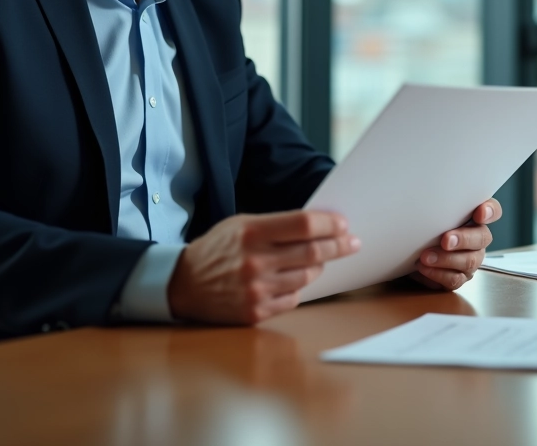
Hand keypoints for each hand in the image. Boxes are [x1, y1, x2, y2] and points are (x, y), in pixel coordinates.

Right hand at [167, 210, 360, 323]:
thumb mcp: (242, 225)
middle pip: (313, 253)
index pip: (304, 225)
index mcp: (251, 232)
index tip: (344, 224)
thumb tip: (320, 226)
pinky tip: (290, 280)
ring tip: (318, 260)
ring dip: (319, 267)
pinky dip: (297, 288)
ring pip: (307, 277)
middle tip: (352, 242)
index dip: (330, 224)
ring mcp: (256, 290)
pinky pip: (293, 299)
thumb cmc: (219, 249)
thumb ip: (277, 225)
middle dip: (339, 246)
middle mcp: (255, 261)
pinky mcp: (256, 312)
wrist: (184, 284)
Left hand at [412, 198, 501, 290]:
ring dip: (446, 259)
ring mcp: (471, 259)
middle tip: (446, 240)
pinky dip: (438, 274)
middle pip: (482, 238)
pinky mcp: (459, 277)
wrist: (409, 251)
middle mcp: (477, 238)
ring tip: (426, 256)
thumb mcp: (430, 212)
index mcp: (474, 217)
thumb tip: (427, 194)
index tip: (479, 213)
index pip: (493, 210)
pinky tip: (424, 268)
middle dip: (464, 239)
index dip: (490, 211)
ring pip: (469, 261)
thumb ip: (438, 204)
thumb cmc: (423, 226)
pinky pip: (455, 279)